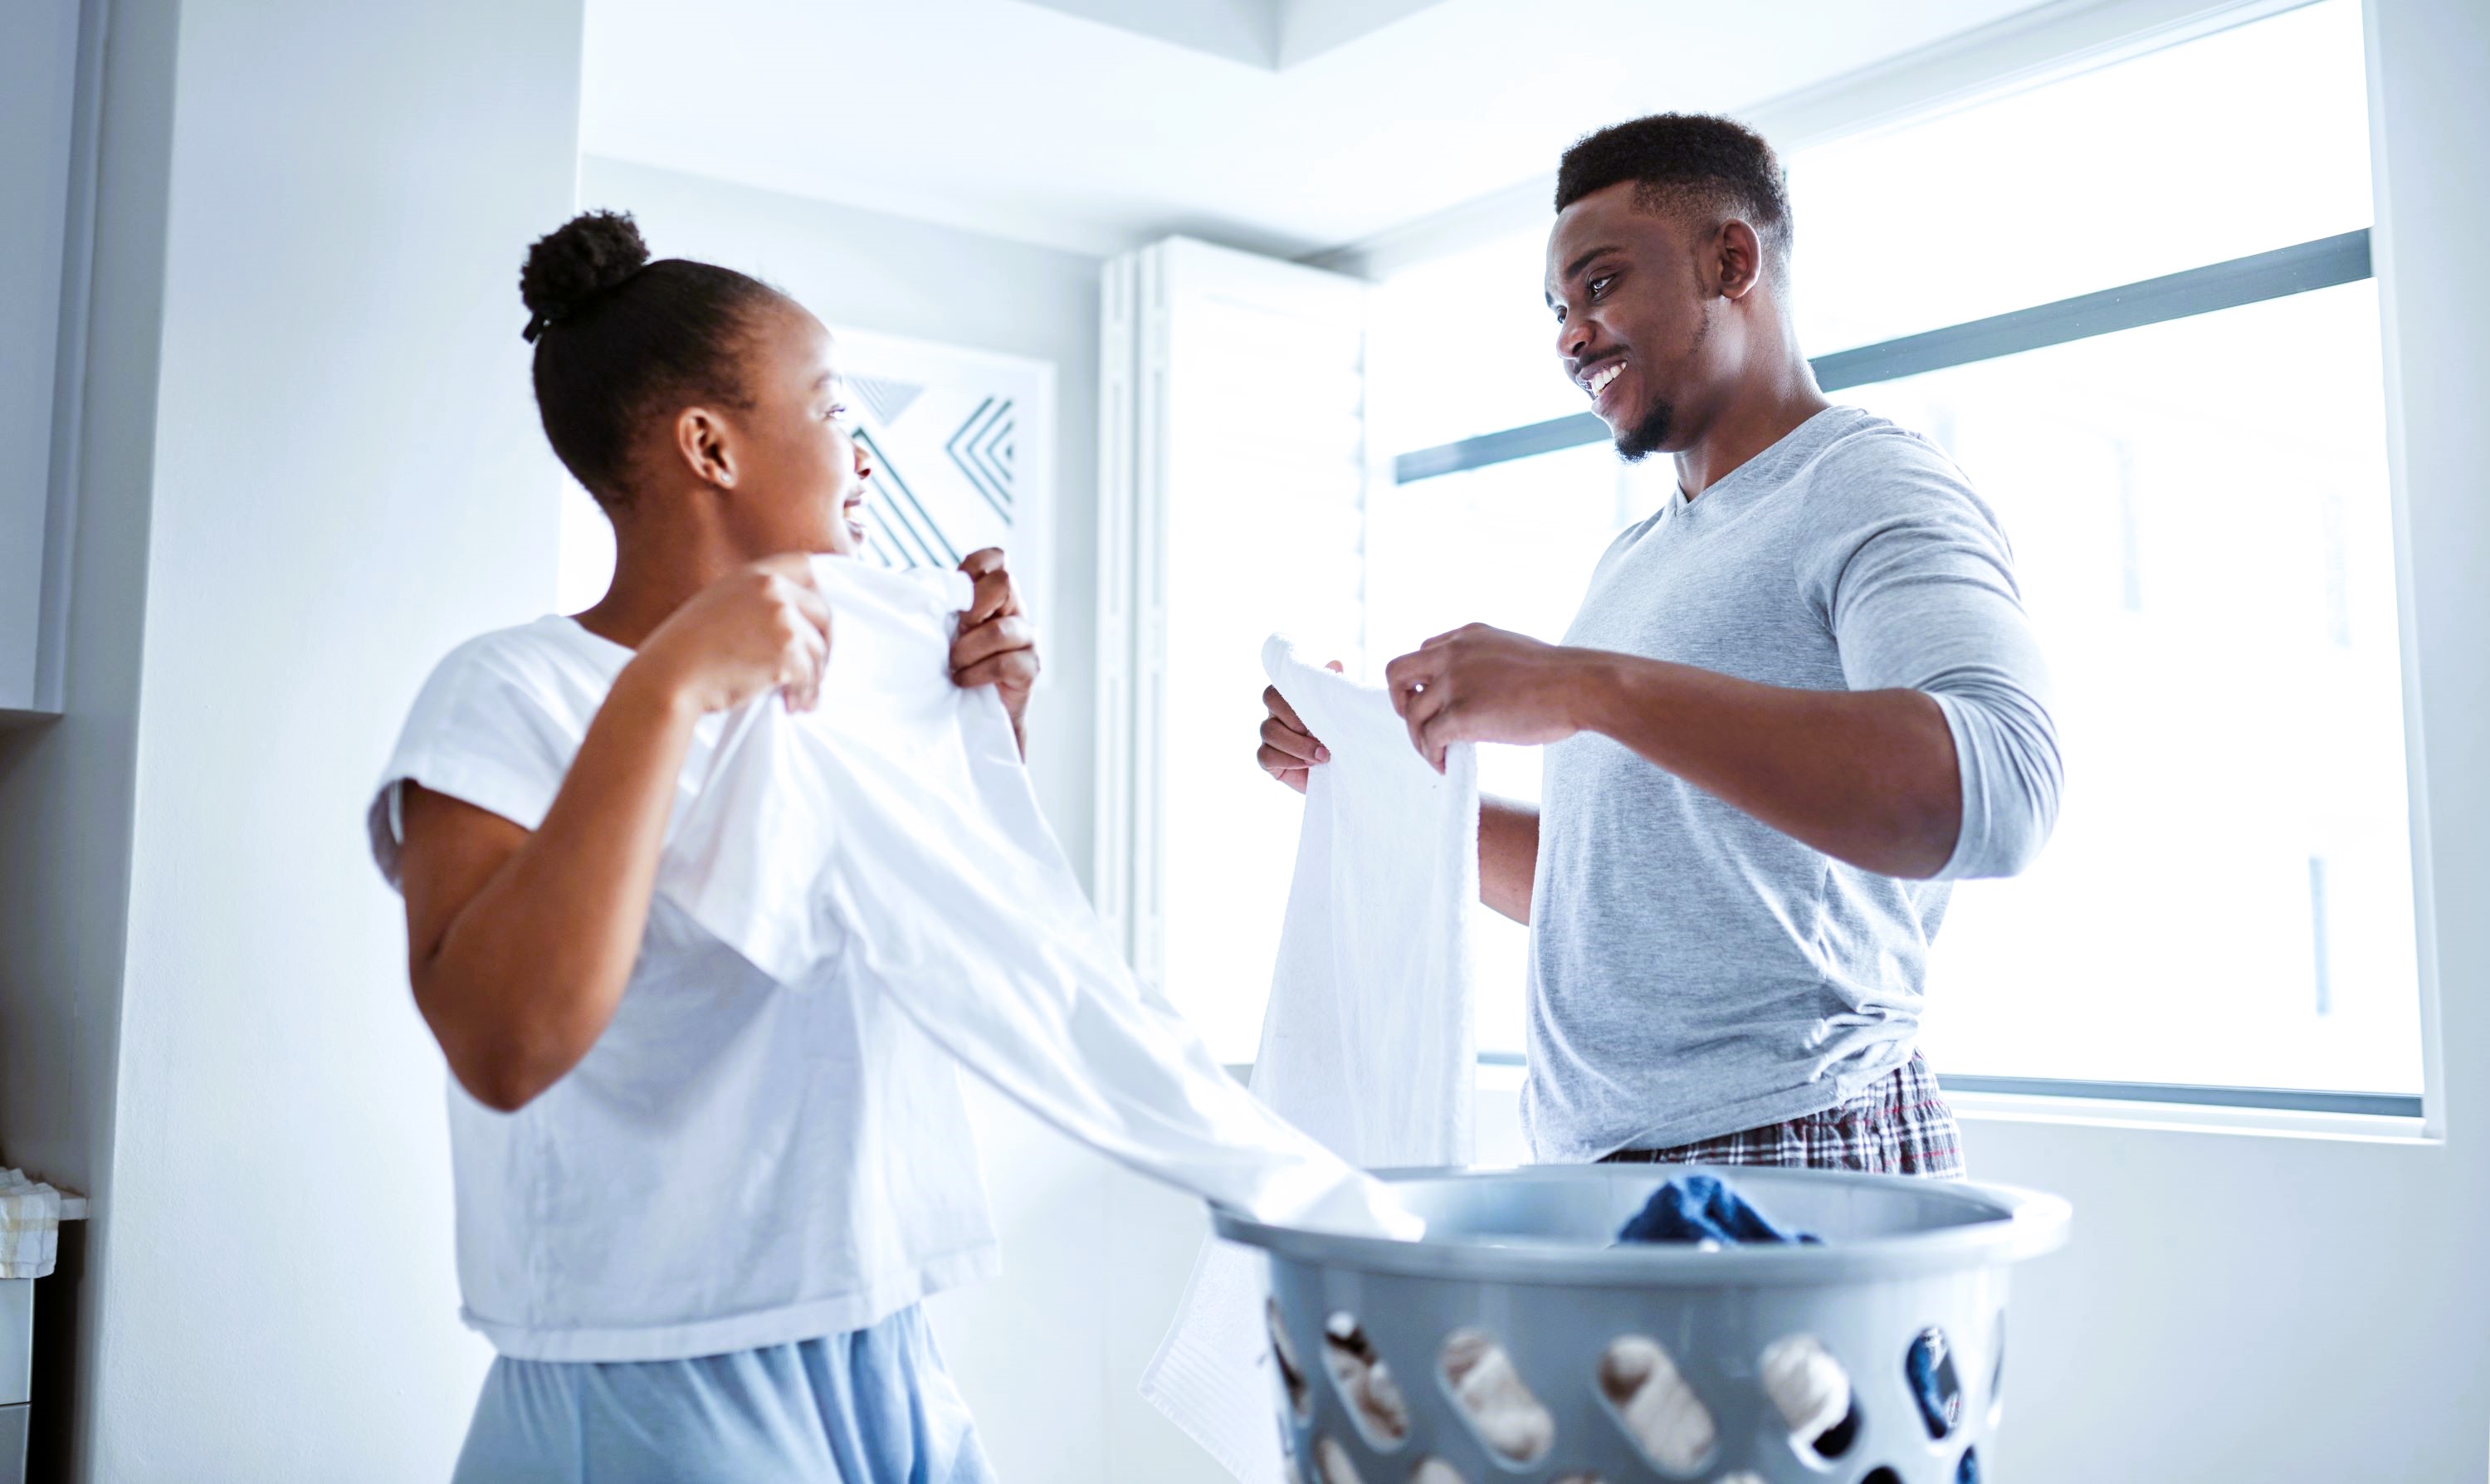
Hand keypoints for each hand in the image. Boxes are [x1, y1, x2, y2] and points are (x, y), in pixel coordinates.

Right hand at [630, 554, 831, 714]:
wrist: (671, 674)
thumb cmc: (688, 649)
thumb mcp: (720, 605)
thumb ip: (755, 602)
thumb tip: (790, 621)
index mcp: (754, 575)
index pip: (807, 565)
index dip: (818, 592)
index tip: (817, 619)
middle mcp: (772, 590)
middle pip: (823, 612)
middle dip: (825, 643)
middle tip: (817, 668)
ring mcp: (781, 619)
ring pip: (818, 650)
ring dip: (814, 677)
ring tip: (803, 697)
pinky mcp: (786, 651)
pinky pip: (810, 675)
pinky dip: (805, 693)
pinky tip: (794, 705)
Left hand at [952, 548, 1038, 747]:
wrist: (970, 719)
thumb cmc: (949, 669)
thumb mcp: (939, 630)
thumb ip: (938, 604)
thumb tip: (912, 584)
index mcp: (992, 596)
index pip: (996, 559)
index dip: (975, 566)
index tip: (954, 596)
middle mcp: (1014, 611)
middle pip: (1006, 582)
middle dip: (972, 606)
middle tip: (957, 629)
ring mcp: (1027, 639)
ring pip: (1001, 629)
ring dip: (967, 649)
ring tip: (953, 665)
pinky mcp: (1030, 668)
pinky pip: (1006, 662)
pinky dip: (977, 672)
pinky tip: (963, 681)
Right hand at [1257, 660, 1342, 793]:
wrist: (1344, 774)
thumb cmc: (1341, 739)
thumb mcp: (1342, 715)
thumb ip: (1335, 691)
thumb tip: (1336, 663)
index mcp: (1293, 696)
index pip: (1282, 682)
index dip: (1295, 697)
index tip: (1318, 713)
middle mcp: (1277, 711)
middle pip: (1270, 699)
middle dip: (1297, 719)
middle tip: (1323, 736)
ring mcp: (1270, 735)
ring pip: (1268, 730)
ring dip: (1298, 745)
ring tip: (1323, 756)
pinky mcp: (1268, 759)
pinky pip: (1265, 755)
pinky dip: (1289, 760)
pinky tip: (1308, 765)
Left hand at [1384, 624, 1588, 771]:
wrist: (1580, 686)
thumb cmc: (1560, 677)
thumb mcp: (1514, 651)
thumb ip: (1487, 662)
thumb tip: (1479, 692)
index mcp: (1467, 636)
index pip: (1423, 652)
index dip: (1423, 681)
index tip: (1435, 702)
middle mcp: (1453, 653)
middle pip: (1397, 672)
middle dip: (1400, 701)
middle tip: (1418, 725)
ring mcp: (1455, 682)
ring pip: (1412, 714)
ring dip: (1419, 739)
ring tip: (1437, 755)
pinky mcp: (1462, 713)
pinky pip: (1430, 738)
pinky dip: (1432, 755)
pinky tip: (1447, 765)